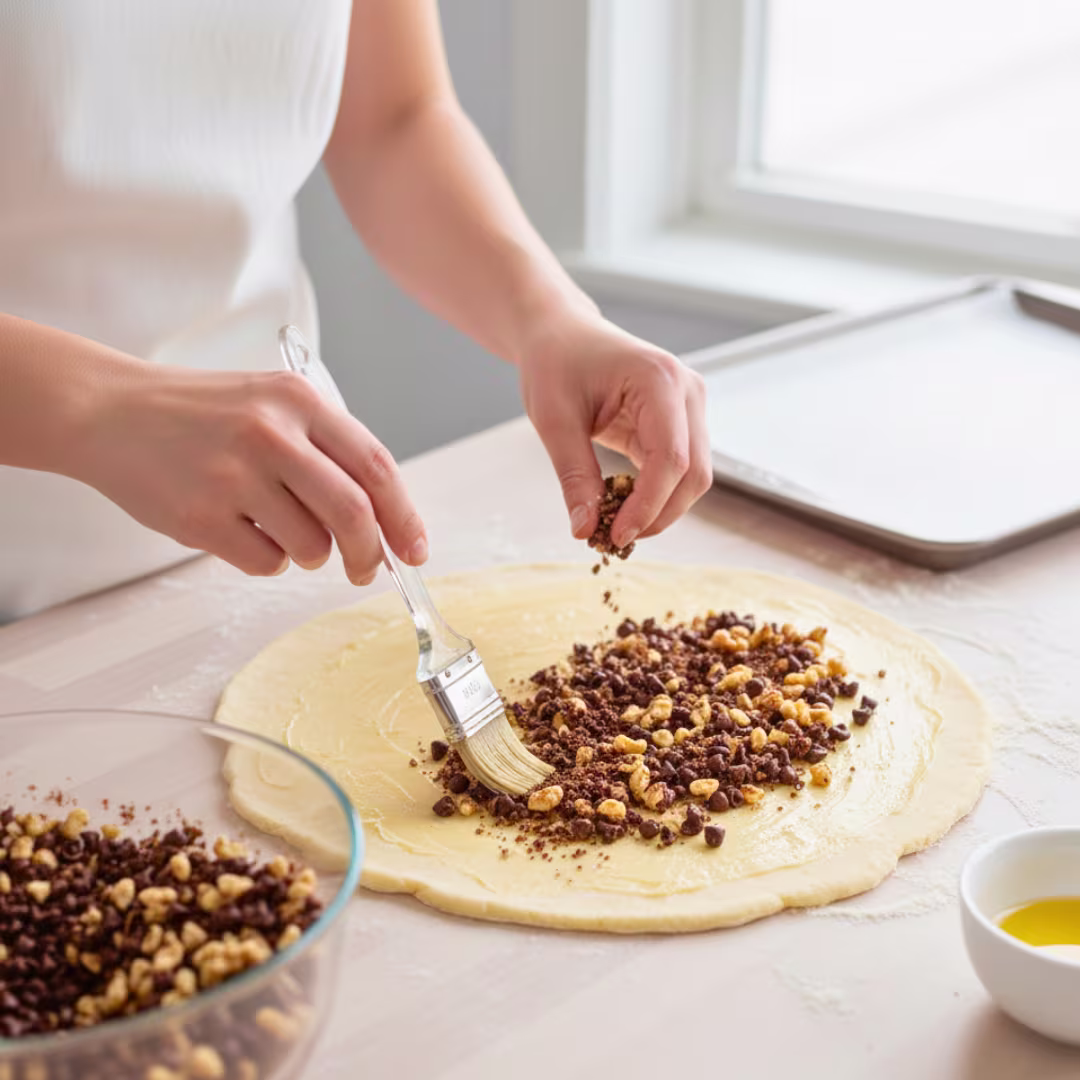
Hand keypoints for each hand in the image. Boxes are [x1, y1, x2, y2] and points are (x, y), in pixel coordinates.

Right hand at [71, 364, 427, 583]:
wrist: (110, 412)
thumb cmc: (203, 415)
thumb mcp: (272, 405)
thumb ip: (328, 452)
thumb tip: (386, 522)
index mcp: (298, 401)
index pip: (376, 466)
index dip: (404, 515)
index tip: (414, 548)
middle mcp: (270, 434)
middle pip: (353, 514)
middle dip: (370, 553)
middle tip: (365, 569)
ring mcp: (233, 475)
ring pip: (311, 546)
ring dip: (309, 553)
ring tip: (277, 527)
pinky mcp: (200, 516)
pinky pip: (266, 563)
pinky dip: (267, 560)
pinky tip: (239, 529)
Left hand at [519, 311, 711, 547]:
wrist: (560, 333)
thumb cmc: (555, 363)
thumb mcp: (554, 421)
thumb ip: (574, 476)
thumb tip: (586, 531)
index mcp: (659, 380)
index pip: (671, 458)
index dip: (649, 505)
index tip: (616, 535)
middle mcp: (687, 390)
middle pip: (694, 473)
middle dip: (659, 514)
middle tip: (614, 539)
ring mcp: (689, 405)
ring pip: (693, 476)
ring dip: (660, 508)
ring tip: (615, 525)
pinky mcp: (680, 421)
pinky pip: (678, 469)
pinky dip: (654, 494)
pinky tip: (622, 506)